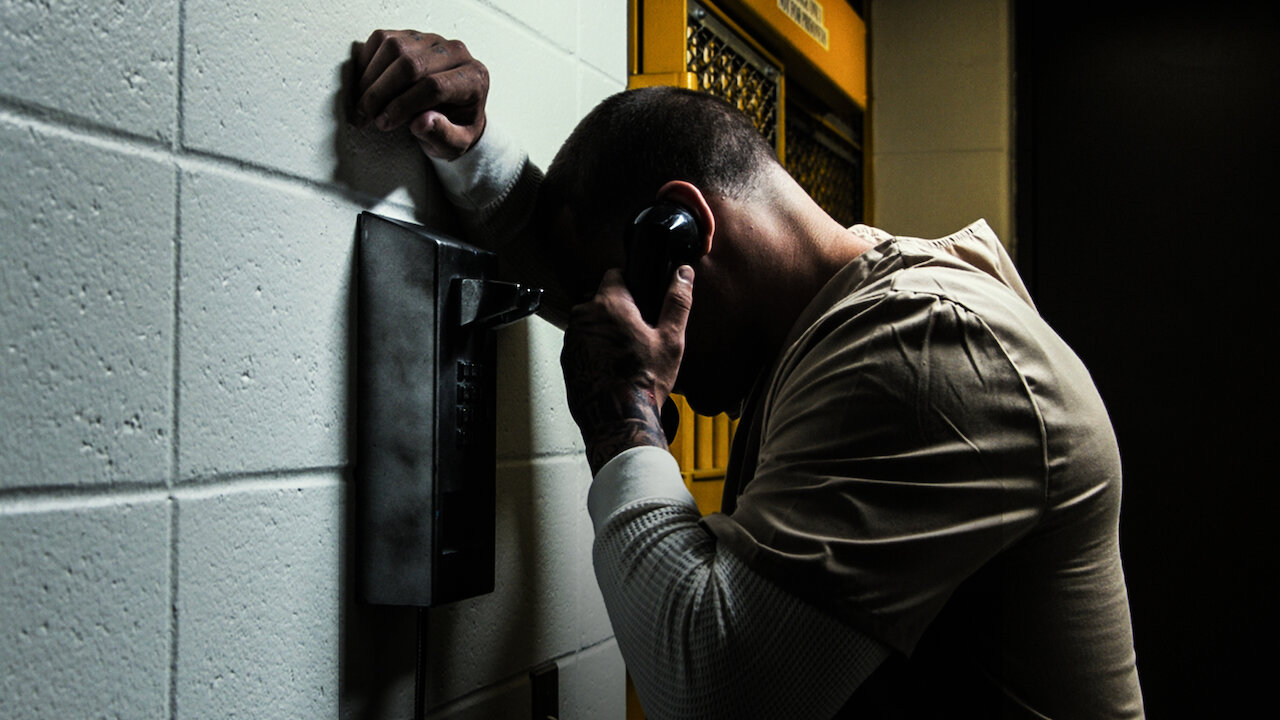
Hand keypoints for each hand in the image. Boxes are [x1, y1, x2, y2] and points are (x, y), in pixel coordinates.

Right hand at [351, 30, 488, 158]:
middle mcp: (456, 52)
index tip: (384, 123)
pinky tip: (365, 86)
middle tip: (366, 116)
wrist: (454, 110)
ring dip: (371, 78)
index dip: (403, 106)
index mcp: (473, 79)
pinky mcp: (413, 34)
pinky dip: (367, 61)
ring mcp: (433, 40)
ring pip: (393, 48)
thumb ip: (442, 136)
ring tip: (363, 105)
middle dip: (381, 93)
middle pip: (410, 64)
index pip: (434, 86)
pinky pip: (382, 38)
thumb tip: (421, 122)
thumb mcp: (455, 144)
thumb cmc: (455, 128)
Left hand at [561, 267, 693, 474]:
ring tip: (628, 355)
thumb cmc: (643, 382)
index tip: (642, 302)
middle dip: (620, 311)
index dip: (632, 285)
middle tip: (640, 335)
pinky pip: (584, 344)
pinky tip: (614, 367)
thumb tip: (683, 274)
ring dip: (607, 332)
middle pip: (603, 300)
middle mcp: (583, 317)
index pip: (616, 274)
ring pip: (593, 323)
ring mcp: (572, 339)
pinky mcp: (567, 360)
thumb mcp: (670, 339)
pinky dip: (596, 351)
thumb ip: (677, 301)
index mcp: (608, 304)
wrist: (619, 420)